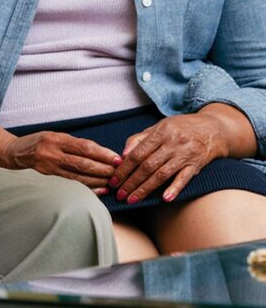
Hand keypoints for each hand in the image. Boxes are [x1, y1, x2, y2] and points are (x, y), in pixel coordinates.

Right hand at [0, 131, 118, 190]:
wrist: (16, 152)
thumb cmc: (40, 141)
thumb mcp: (55, 135)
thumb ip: (75, 144)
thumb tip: (101, 153)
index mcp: (56, 139)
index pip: (84, 147)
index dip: (102, 153)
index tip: (116, 158)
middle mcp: (53, 153)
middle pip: (83, 163)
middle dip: (103, 169)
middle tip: (118, 172)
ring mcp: (50, 167)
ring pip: (79, 176)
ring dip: (98, 180)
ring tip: (112, 181)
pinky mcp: (49, 177)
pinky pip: (72, 184)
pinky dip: (88, 187)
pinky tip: (100, 190)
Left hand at [110, 113, 226, 203]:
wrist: (213, 129)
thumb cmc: (180, 128)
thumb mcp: (159, 127)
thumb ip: (139, 139)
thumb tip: (122, 155)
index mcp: (160, 132)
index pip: (137, 153)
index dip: (124, 168)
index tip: (114, 180)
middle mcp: (172, 143)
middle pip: (147, 166)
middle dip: (131, 182)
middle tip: (120, 195)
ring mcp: (185, 154)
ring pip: (162, 174)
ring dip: (146, 189)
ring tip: (133, 199)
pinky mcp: (197, 165)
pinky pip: (184, 178)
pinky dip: (174, 188)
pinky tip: (165, 199)